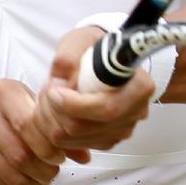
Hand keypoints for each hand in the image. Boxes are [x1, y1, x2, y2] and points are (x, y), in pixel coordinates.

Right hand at [0, 79, 65, 184]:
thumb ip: (54, 128)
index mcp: (2, 91)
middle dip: (43, 170)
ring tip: (42, 180)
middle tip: (53, 173)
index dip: (48, 147)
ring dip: (32, 183)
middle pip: (20, 153)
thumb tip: (85, 155)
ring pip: (8, 171)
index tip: (59, 158)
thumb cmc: (4, 110)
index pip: (29, 125)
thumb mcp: (27, 106)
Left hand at [29, 27, 155, 153]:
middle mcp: (134, 112)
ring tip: (50, 97)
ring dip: (51, 120)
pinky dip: (56, 129)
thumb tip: (59, 81)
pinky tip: (56, 109)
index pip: (106, 109)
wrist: (103, 59)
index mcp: (139, 86)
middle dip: (55, 111)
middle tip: (46, 90)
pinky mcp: (106, 140)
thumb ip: (68, 57)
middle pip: (84, 128)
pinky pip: (73, 145)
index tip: (53, 89)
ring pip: (73, 139)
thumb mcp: (80, 40)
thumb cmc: (94, 48)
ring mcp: (121, 129)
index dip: (73, 105)